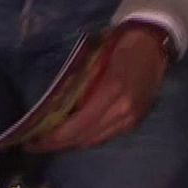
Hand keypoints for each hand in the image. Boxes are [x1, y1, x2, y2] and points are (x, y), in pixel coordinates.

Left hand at [28, 24, 170, 153]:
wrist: (153, 43)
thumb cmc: (120, 44)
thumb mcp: (95, 58)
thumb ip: (78, 83)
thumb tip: (53, 103)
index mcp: (112, 91)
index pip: (78, 125)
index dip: (55, 137)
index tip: (33, 140)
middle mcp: (123, 111)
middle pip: (84, 138)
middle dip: (59, 144)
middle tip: (36, 144)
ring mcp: (131, 119)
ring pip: (94, 140)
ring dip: (73, 142)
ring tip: (52, 141)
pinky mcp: (135, 121)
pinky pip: (106, 136)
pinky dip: (88, 137)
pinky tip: (74, 134)